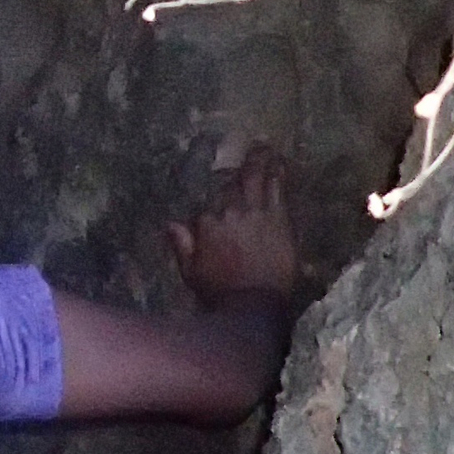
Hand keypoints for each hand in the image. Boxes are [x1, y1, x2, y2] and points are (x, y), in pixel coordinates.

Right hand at [168, 145, 297, 305]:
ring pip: (256, 180)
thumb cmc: (220, 293)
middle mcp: (230, 212)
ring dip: (261, 161)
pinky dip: (278, 174)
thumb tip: (171, 223)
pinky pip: (278, 190)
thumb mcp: (191, 272)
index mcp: (207, 224)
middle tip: (250, 148)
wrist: (253, 306)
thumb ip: (182, 245)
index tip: (220, 198)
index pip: (208, 206)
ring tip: (266, 147)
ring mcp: (255, 214)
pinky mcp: (278, 219)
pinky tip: (282, 164)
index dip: (214, 204)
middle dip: (242, 165)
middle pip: (233, 183)